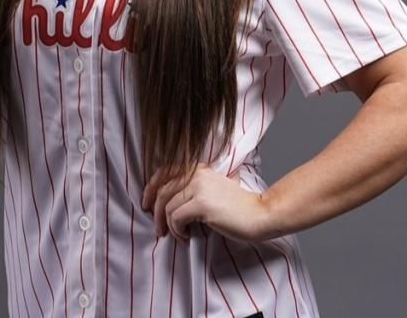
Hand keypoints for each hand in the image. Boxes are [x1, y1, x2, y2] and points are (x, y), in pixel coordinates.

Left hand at [142, 163, 271, 242]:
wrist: (259, 214)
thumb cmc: (238, 207)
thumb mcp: (215, 189)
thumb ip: (196, 188)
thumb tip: (170, 202)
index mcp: (198, 169)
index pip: (165, 172)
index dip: (150, 188)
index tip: (146, 204)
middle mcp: (197, 174)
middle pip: (162, 191)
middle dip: (154, 212)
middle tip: (158, 229)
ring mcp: (199, 188)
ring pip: (167, 207)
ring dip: (167, 226)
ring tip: (176, 236)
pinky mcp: (202, 204)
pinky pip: (176, 218)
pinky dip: (177, 231)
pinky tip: (186, 237)